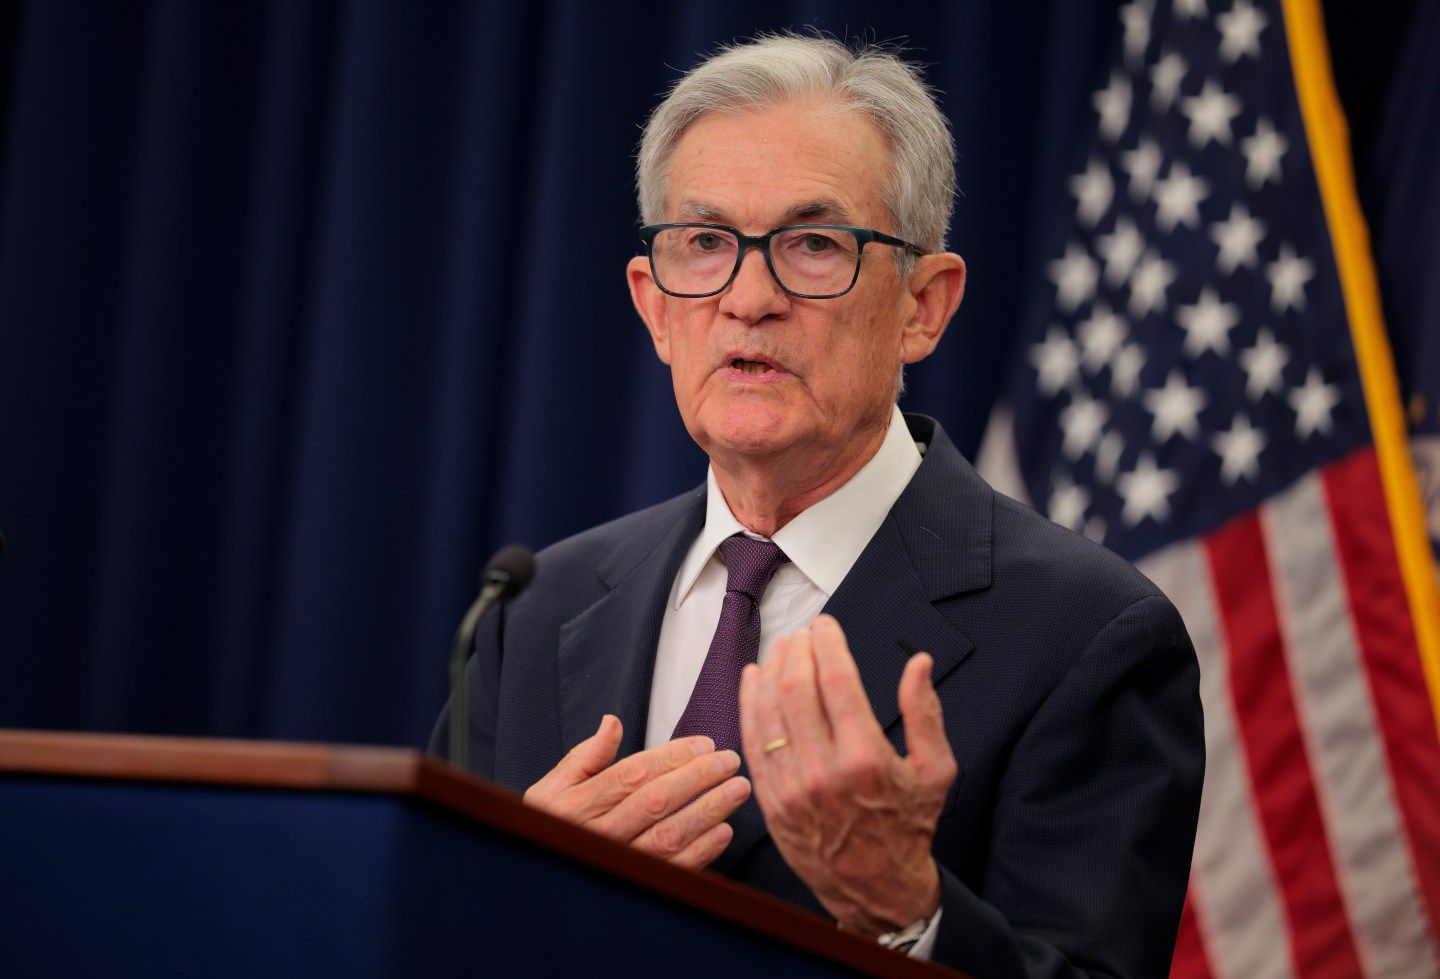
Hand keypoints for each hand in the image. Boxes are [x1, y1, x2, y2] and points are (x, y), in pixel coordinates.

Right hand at [523, 715, 751, 868]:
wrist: (537, 880)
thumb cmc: (547, 826)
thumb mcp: (553, 787)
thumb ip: (585, 757)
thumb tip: (612, 722)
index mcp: (578, 804)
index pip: (633, 774)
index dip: (672, 757)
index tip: (704, 743)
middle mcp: (598, 835)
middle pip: (656, 801)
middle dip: (699, 777)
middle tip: (730, 760)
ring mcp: (618, 863)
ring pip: (670, 835)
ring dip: (708, 811)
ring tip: (738, 789)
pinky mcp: (636, 888)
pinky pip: (673, 871)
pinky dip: (702, 851)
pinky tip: (723, 831)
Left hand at [739, 614, 956, 935]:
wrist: (876, 889)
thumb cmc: (909, 826)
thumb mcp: (936, 772)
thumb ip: (926, 713)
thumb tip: (918, 662)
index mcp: (866, 759)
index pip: (836, 682)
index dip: (827, 645)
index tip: (826, 625)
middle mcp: (824, 771)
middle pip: (797, 690)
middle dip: (798, 651)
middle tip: (803, 632)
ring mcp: (791, 787)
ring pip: (769, 711)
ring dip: (772, 670)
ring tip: (781, 647)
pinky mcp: (771, 801)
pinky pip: (753, 741)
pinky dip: (749, 704)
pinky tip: (754, 679)